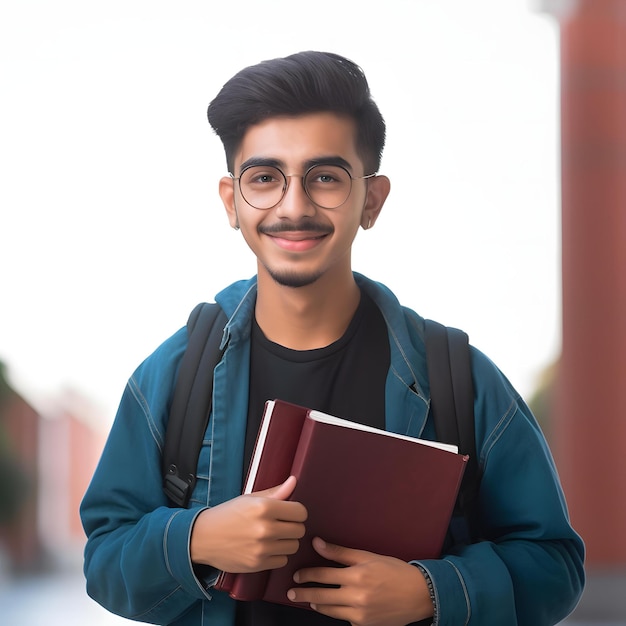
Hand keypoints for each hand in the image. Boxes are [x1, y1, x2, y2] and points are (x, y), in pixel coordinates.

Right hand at [190, 476, 306, 572]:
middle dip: (292, 526)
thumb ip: (275, 492)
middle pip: (299, 530)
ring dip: (286, 541)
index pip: (301, 512)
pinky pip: (282, 560)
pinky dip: (277, 555)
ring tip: (272, 536)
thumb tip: (294, 481)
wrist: (203, 538)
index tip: (289, 512)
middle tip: (280, 524)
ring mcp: (262, 548)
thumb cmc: (227, 515)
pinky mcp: (258, 564)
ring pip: (293, 546)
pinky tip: (265, 548)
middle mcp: (265, 528)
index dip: (296, 512)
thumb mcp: (249, 498)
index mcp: (264, 507)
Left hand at [287, 538, 433, 625]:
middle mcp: (356, 598)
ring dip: (317, 605)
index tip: (297, 575)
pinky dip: (336, 613)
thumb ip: (340, 552)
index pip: (323, 576)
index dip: (307, 575)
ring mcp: (360, 615)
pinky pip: (344, 620)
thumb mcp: (368, 556)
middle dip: (304, 594)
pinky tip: (332, 608)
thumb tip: (317, 543)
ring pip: (330, 611)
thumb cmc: (394, 570)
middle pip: (321, 596)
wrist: (419, 594)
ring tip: (309, 600)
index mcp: (356, 577)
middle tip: (291, 593)